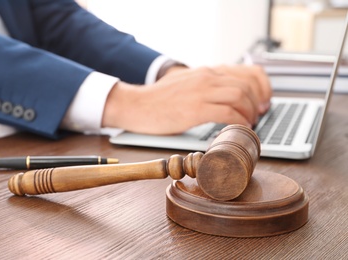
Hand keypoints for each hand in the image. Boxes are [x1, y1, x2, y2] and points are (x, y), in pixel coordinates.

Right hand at [102, 65, 271, 134]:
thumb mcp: (186, 85)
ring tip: (248, 124)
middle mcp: (207, 77)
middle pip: (246, 85)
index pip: (245, 72)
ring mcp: (201, 92)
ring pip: (240, 96)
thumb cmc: (159, 99)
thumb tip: (224, 99)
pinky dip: (239, 122)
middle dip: (257, 102)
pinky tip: (238, 129)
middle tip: (257, 116)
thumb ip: (205, 87)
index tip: (262, 102)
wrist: (137, 105)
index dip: (260, 88)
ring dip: (249, 112)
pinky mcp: (195, 109)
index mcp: (206, 72)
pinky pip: (228, 113)